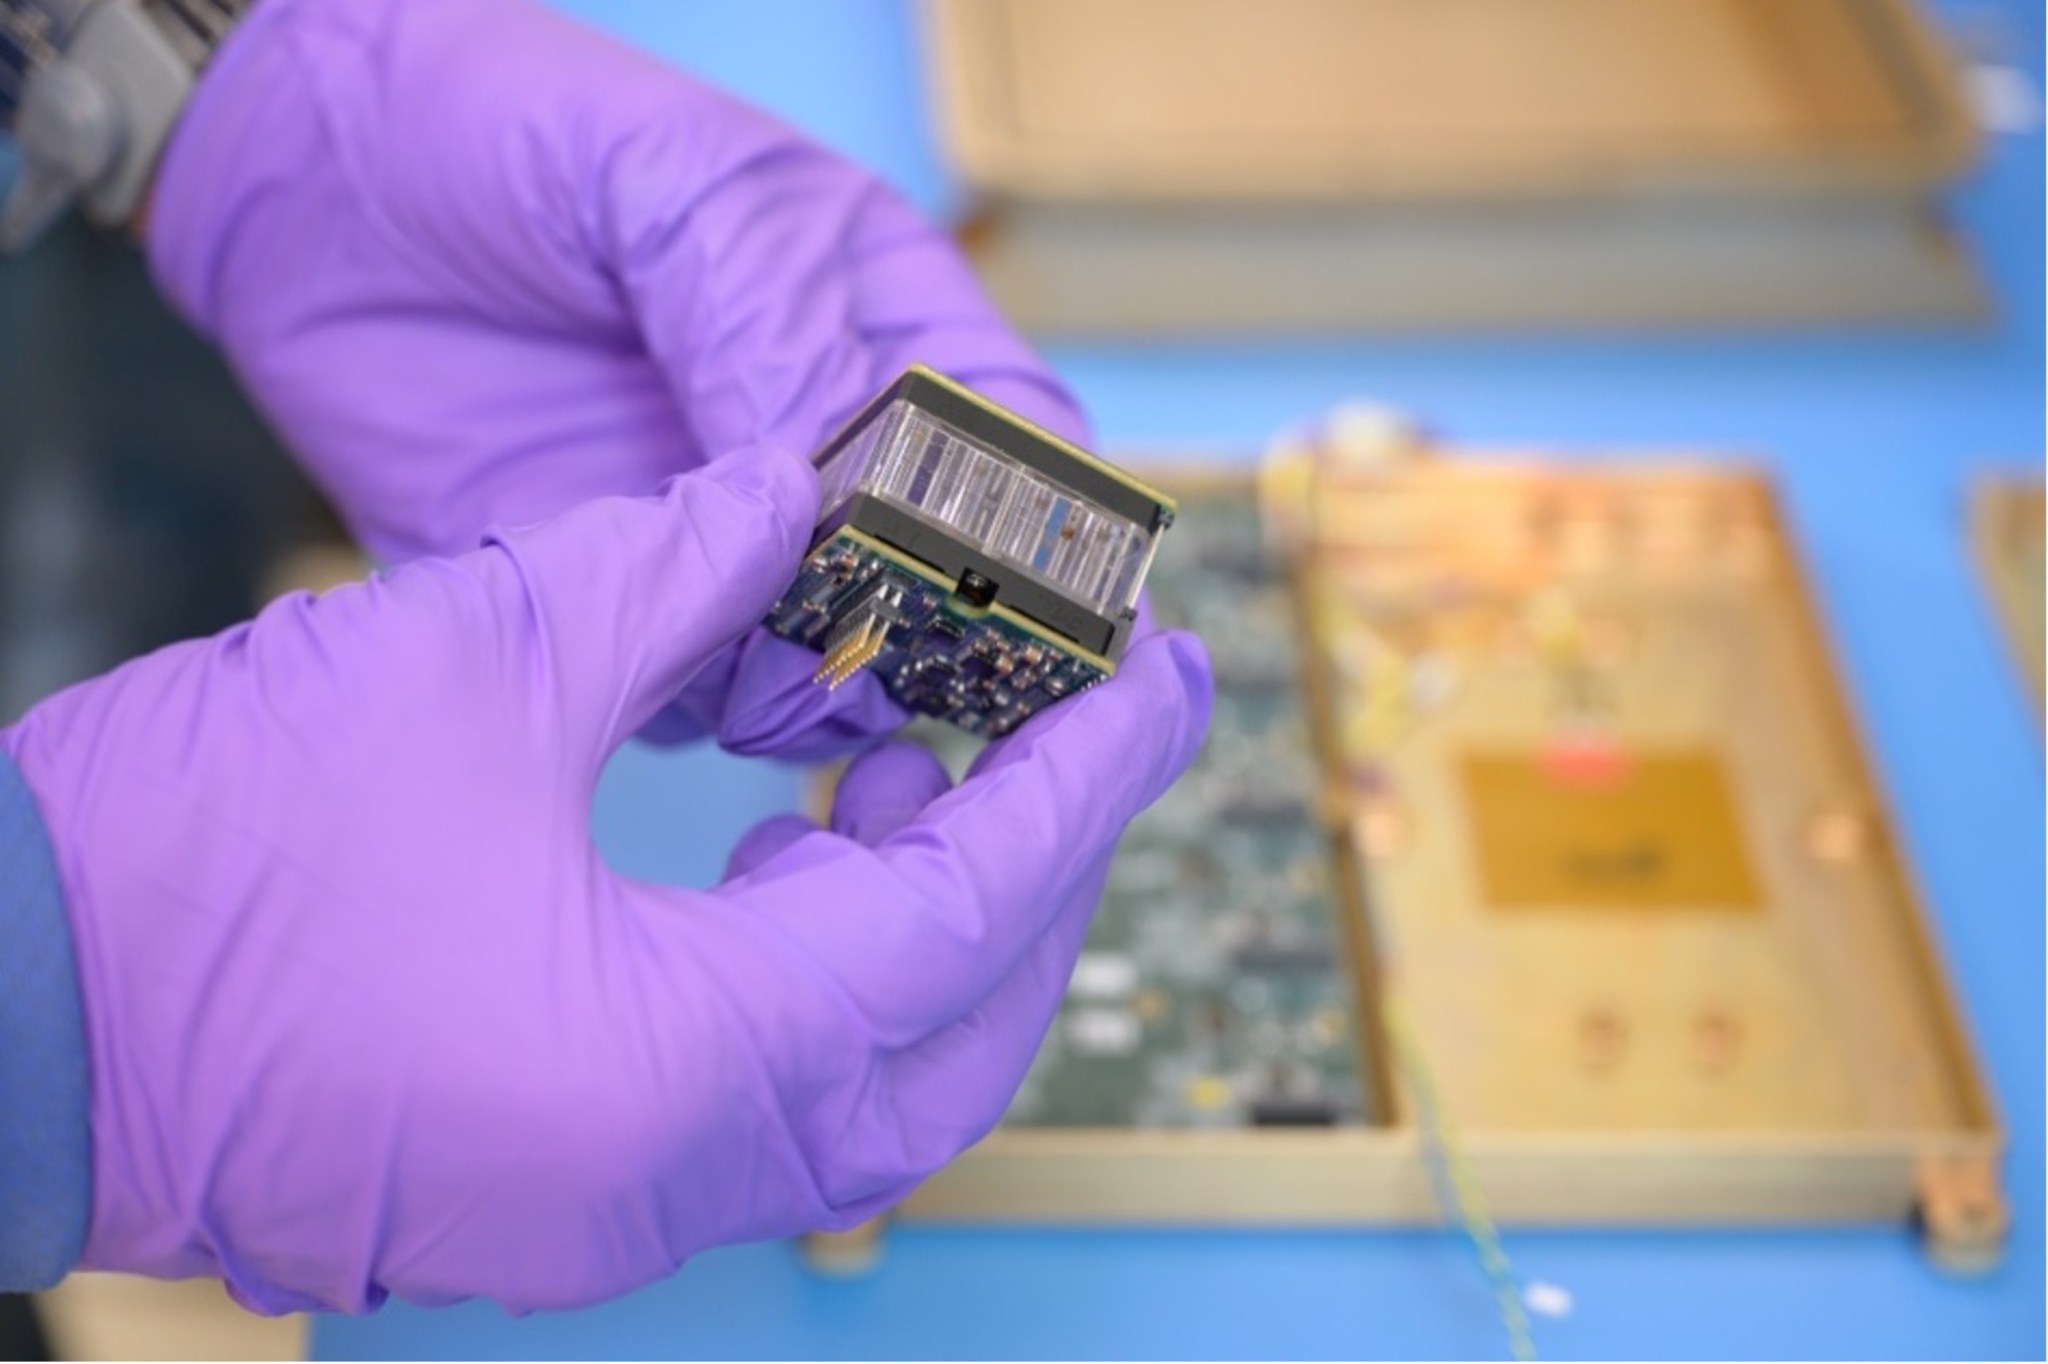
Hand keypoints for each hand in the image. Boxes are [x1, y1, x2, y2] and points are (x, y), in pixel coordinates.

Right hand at [2, 448, 1211, 1313]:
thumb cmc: (190, 855)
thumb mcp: (466, 661)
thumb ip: (674, 570)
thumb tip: (801, 499)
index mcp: (669, 1069)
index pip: (962, 917)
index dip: (1080, 785)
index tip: (1162, 685)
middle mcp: (664, 1182)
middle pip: (957, 1041)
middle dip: (1035, 874)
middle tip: (1073, 727)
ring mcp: (610, 1210)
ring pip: (871, 1083)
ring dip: (929, 927)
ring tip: (918, 762)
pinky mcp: (559, 1189)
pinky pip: (765, 1099)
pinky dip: (822, 975)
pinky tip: (796, 853)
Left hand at [145, 0, 1086, 759]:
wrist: (310, 191)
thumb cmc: (520, 137)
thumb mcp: (677, 195)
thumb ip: (772, 331)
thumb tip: (835, 488)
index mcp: (882, 327)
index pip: (1015, 447)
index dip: (1050, 524)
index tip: (1039, 589)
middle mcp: (824, 451)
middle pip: (944, 579)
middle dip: (938, 625)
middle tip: (892, 643)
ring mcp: (726, 536)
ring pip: (832, 656)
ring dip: (820, 677)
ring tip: (770, 658)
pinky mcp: (622, 601)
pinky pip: (699, 689)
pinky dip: (707, 702)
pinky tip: (677, 667)